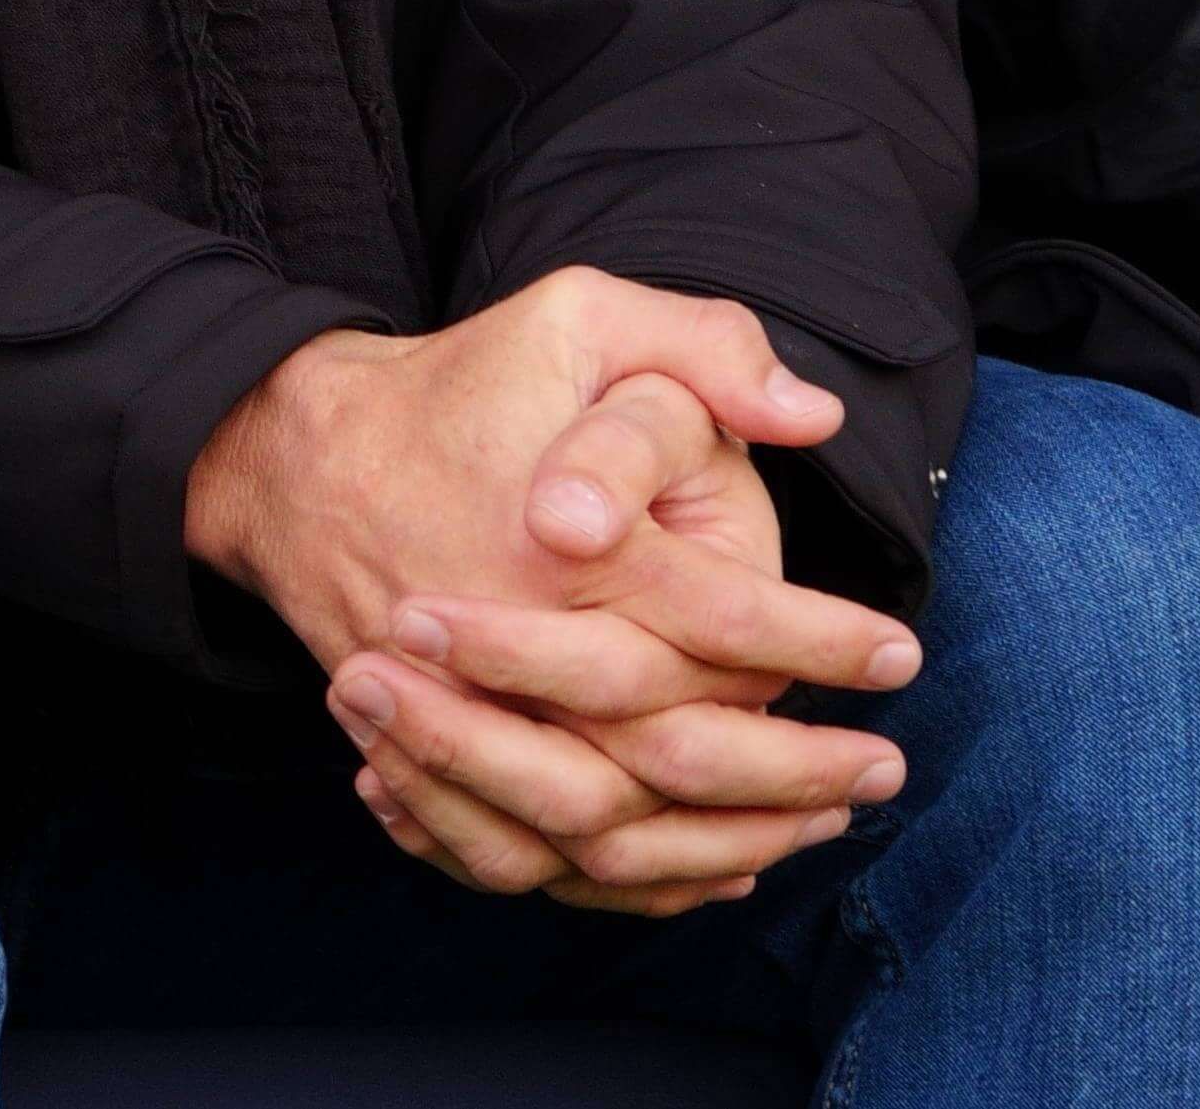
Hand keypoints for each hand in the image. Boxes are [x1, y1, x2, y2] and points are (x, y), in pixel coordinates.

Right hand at [185, 272, 914, 913]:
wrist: (299, 459)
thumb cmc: (458, 385)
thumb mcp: (580, 315)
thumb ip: (704, 347)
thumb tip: (814, 413)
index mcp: (569, 550)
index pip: (730, 623)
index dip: (827, 645)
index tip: (900, 656)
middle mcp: (516, 653)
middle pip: (682, 756)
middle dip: (801, 772)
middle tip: (886, 769)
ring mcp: (466, 724)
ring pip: (614, 834)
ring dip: (730, 843)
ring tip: (821, 828)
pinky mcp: (433, 767)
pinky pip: (538, 864)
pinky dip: (632, 885)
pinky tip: (714, 871)